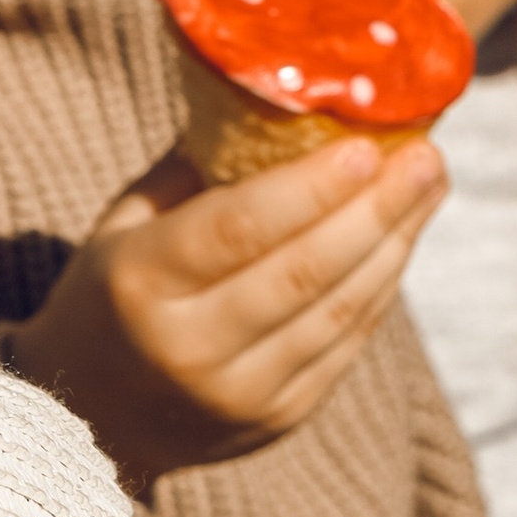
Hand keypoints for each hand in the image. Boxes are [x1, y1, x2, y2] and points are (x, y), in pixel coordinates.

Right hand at [8, 139, 448, 491]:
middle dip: (375, 209)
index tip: (369, 145)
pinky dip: (378, 289)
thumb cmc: (114, 292)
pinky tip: (399, 241)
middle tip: (428, 157)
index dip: (310, 188)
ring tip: (429, 188)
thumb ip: (200, 170)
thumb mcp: (128, 222)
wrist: (87, 418)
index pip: (238, 231)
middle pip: (301, 273)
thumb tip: (290, 93)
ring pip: (334, 313)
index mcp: (140, 287)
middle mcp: (187, 351)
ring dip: (393, 245)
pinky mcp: (273, 422)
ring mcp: (235, 397)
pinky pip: (342, 348)